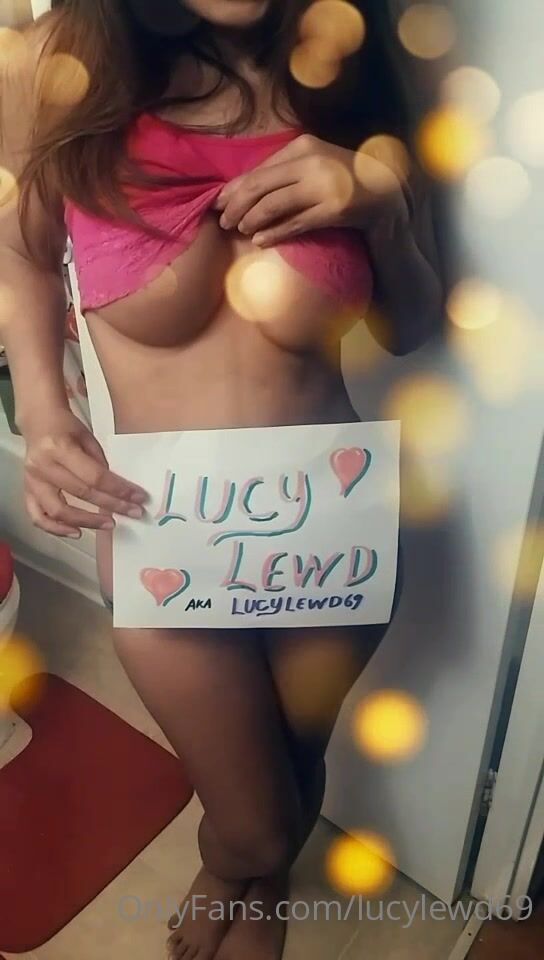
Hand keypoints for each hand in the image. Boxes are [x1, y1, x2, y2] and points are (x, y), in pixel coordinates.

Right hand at [21, 407, 146, 537]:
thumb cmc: (66, 428)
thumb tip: (118, 490)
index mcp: (60, 448)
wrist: (37, 421)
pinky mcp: (27, 490)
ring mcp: (32, 480)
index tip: (139, 498)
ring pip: (58, 511)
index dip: (119, 489)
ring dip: (87, 522)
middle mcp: (43, 466)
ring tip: (109, 525)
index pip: (94, 476)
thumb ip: (99, 463)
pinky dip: (56, 529)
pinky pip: (38, 516)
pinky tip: (76, 532)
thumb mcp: (88, 438)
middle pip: (81, 493)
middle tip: (133, 513)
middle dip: (112, 505)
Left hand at [213, 133, 409, 246]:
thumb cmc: (342, 179)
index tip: (217, 203)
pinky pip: (294, 224)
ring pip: (273, 204)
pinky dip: (274, 233)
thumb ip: (283, 174)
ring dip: (251, 220)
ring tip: (240, 230)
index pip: (259, 170)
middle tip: (223, 221)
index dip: (233, 188)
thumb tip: (241, 191)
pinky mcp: (333, 209)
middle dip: (236, 205)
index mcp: (302, 147)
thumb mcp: (312, 166)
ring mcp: (323, 185)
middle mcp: (311, 162)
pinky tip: (260, 241)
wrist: (385, 192)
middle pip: (260, 185)